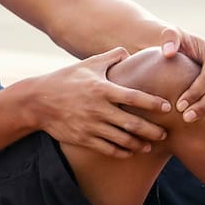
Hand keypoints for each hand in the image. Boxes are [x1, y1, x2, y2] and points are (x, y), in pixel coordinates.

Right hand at [29, 47, 172, 157]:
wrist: (37, 101)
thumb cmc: (66, 79)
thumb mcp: (87, 64)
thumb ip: (110, 57)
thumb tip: (128, 52)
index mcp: (102, 89)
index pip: (134, 97)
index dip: (152, 103)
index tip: (167, 107)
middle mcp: (98, 109)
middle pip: (132, 123)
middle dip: (151, 130)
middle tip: (165, 133)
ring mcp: (90, 126)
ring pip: (121, 140)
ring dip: (139, 145)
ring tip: (150, 146)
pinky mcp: (83, 139)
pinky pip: (107, 149)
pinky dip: (121, 152)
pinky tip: (130, 152)